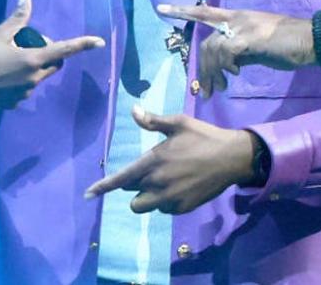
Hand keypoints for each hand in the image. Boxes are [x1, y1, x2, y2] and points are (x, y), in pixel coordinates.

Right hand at [0, 0, 104, 109]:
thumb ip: (19, 18)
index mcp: (33, 60)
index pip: (65, 50)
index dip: (83, 45)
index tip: (99, 42)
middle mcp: (34, 78)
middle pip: (54, 63)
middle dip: (48, 53)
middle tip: (26, 44)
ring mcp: (25, 93)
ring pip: (39, 76)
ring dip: (33, 66)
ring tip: (8, 60)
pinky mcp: (14, 103)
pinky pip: (25, 88)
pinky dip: (20, 79)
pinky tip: (1, 76)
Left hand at [83, 107, 256, 213]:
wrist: (232, 158)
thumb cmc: (204, 137)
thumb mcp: (179, 123)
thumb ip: (154, 121)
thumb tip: (133, 110)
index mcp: (154, 161)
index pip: (121, 178)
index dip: (103, 187)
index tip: (88, 194)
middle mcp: (158, 183)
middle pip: (131, 194)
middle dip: (135, 186)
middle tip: (152, 171)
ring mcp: (170, 198)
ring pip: (146, 205)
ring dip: (149, 196)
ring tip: (165, 183)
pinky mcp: (182, 208)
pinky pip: (164, 209)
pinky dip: (166, 201)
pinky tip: (181, 187)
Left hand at [156, 3, 314, 97]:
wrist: (312, 40)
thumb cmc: (288, 44)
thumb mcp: (259, 46)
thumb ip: (241, 51)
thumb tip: (229, 64)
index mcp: (238, 17)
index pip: (205, 11)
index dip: (182, 10)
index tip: (161, 8)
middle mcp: (237, 19)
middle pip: (206, 41)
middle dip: (201, 68)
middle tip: (206, 89)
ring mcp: (244, 27)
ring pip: (213, 48)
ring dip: (212, 73)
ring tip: (218, 89)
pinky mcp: (251, 38)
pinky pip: (227, 52)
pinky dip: (225, 66)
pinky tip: (233, 76)